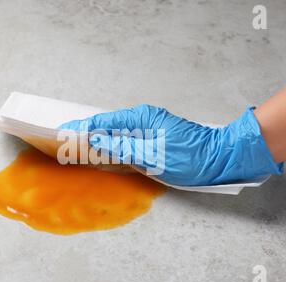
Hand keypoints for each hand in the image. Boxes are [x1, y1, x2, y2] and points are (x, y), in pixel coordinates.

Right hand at [59, 104, 282, 185]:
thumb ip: (123, 149)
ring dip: (99, 141)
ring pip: (117, 134)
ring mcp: (150, 128)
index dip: (83, 128)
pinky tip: (105, 154)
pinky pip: (128, 140)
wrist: (222, 158)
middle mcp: (144, 119)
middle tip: (66, 142)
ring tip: (79, 148)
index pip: (105, 122)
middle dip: (87, 134)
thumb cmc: (191, 157)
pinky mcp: (155, 138)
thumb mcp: (154, 155)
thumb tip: (97, 143)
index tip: (63, 133)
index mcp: (142, 118)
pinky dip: (114, 146)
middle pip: (109, 126)